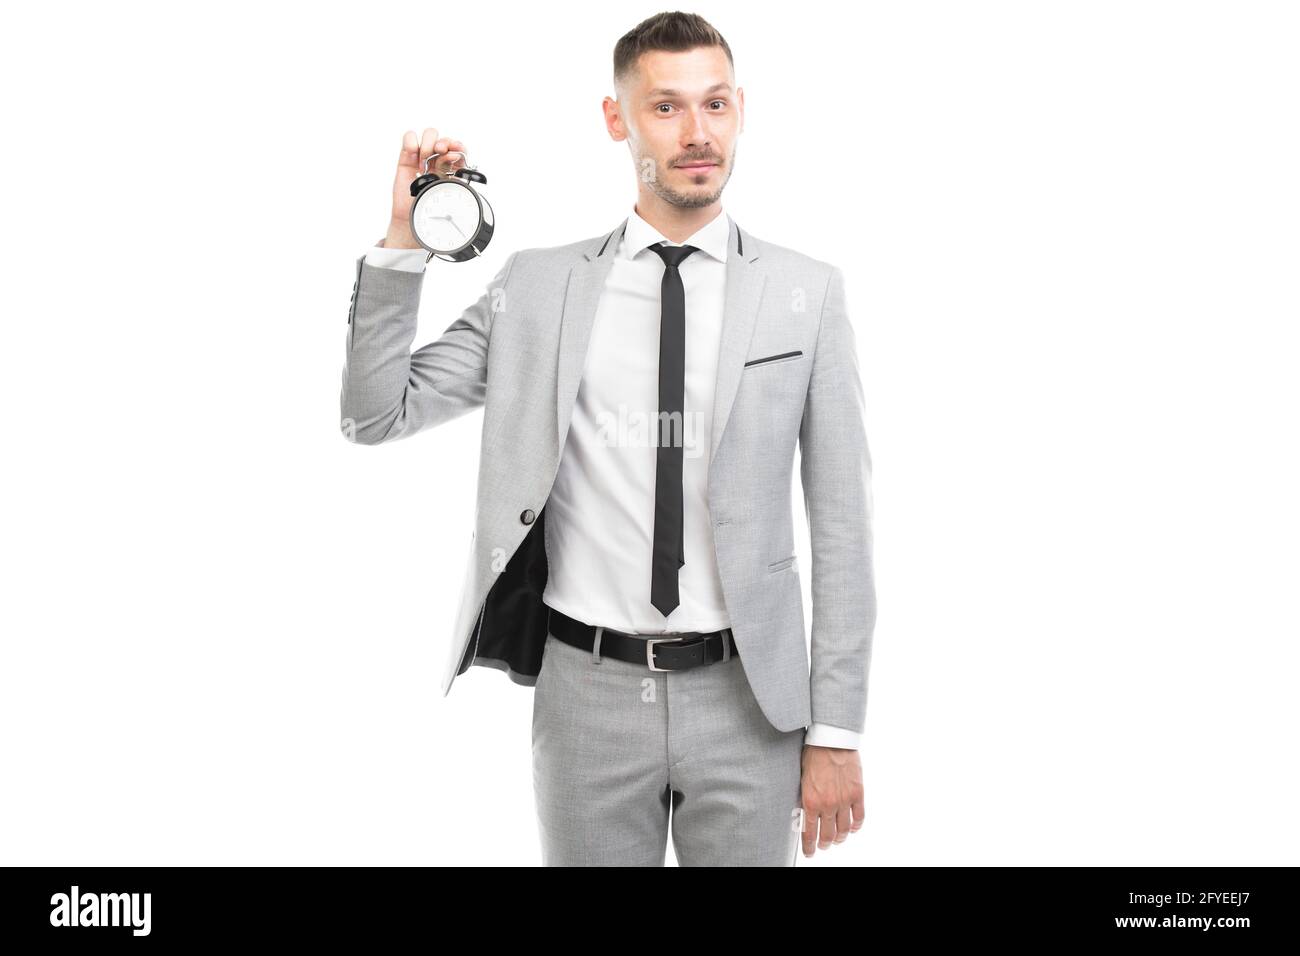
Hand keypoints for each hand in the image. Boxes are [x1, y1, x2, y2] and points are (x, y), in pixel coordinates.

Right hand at [384, 128, 471, 248]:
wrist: (411, 218)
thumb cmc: (431, 208)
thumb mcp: (448, 194)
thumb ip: (456, 179)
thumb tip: (459, 163)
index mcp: (452, 168)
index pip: (458, 149)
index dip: (458, 146)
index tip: (456, 151)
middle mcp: (438, 160)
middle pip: (444, 139)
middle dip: (444, 143)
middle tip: (440, 152)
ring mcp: (422, 157)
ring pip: (430, 134)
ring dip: (428, 144)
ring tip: (424, 162)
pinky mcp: (406, 156)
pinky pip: (409, 137)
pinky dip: (411, 141)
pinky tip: (413, 156)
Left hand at [798, 744, 864, 857]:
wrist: (831, 740)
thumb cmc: (813, 754)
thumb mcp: (802, 778)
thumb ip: (805, 798)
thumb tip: (804, 813)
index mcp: (811, 801)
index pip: (810, 832)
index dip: (810, 846)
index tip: (810, 852)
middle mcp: (828, 805)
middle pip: (828, 835)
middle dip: (824, 844)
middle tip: (823, 845)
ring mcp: (845, 800)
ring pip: (844, 830)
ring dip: (840, 838)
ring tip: (837, 839)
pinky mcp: (858, 794)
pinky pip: (859, 817)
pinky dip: (856, 826)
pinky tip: (853, 828)